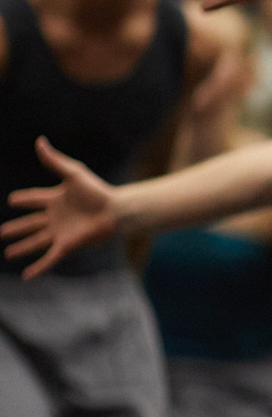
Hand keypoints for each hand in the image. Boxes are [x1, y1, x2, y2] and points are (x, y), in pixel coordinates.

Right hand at [2, 138, 120, 276]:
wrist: (115, 209)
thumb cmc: (97, 190)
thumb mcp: (73, 173)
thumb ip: (54, 160)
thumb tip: (40, 141)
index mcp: (55, 199)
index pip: (34, 199)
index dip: (23, 199)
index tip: (13, 200)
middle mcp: (55, 217)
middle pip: (30, 223)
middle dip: (15, 228)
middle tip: (1, 232)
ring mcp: (60, 232)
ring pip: (35, 241)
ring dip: (22, 247)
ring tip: (8, 253)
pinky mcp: (66, 244)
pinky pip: (49, 258)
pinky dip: (38, 267)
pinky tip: (27, 276)